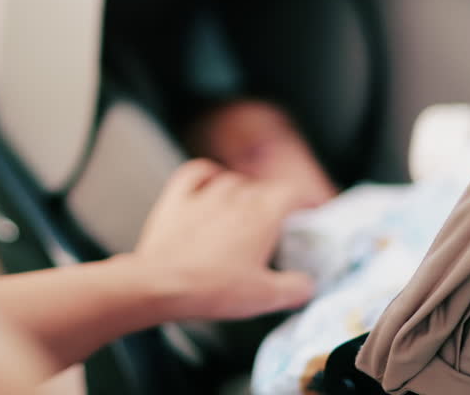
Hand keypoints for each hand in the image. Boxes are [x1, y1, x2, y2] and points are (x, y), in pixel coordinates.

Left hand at [128, 159, 313, 321]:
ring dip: (242, 192)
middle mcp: (235, 198)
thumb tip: (307, 284)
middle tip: (276, 225)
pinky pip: (196, 172)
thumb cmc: (210, 289)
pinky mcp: (177, 199)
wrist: (160, 285)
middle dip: (273, 203)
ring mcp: (204, 195)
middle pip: (263, 188)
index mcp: (261, 216)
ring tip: (243, 212)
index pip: (292, 193)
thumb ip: (295, 288)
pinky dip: (207, 174)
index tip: (309, 210)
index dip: (304, 200)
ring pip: (232, 180)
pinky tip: (210, 183)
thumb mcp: (265, 297)